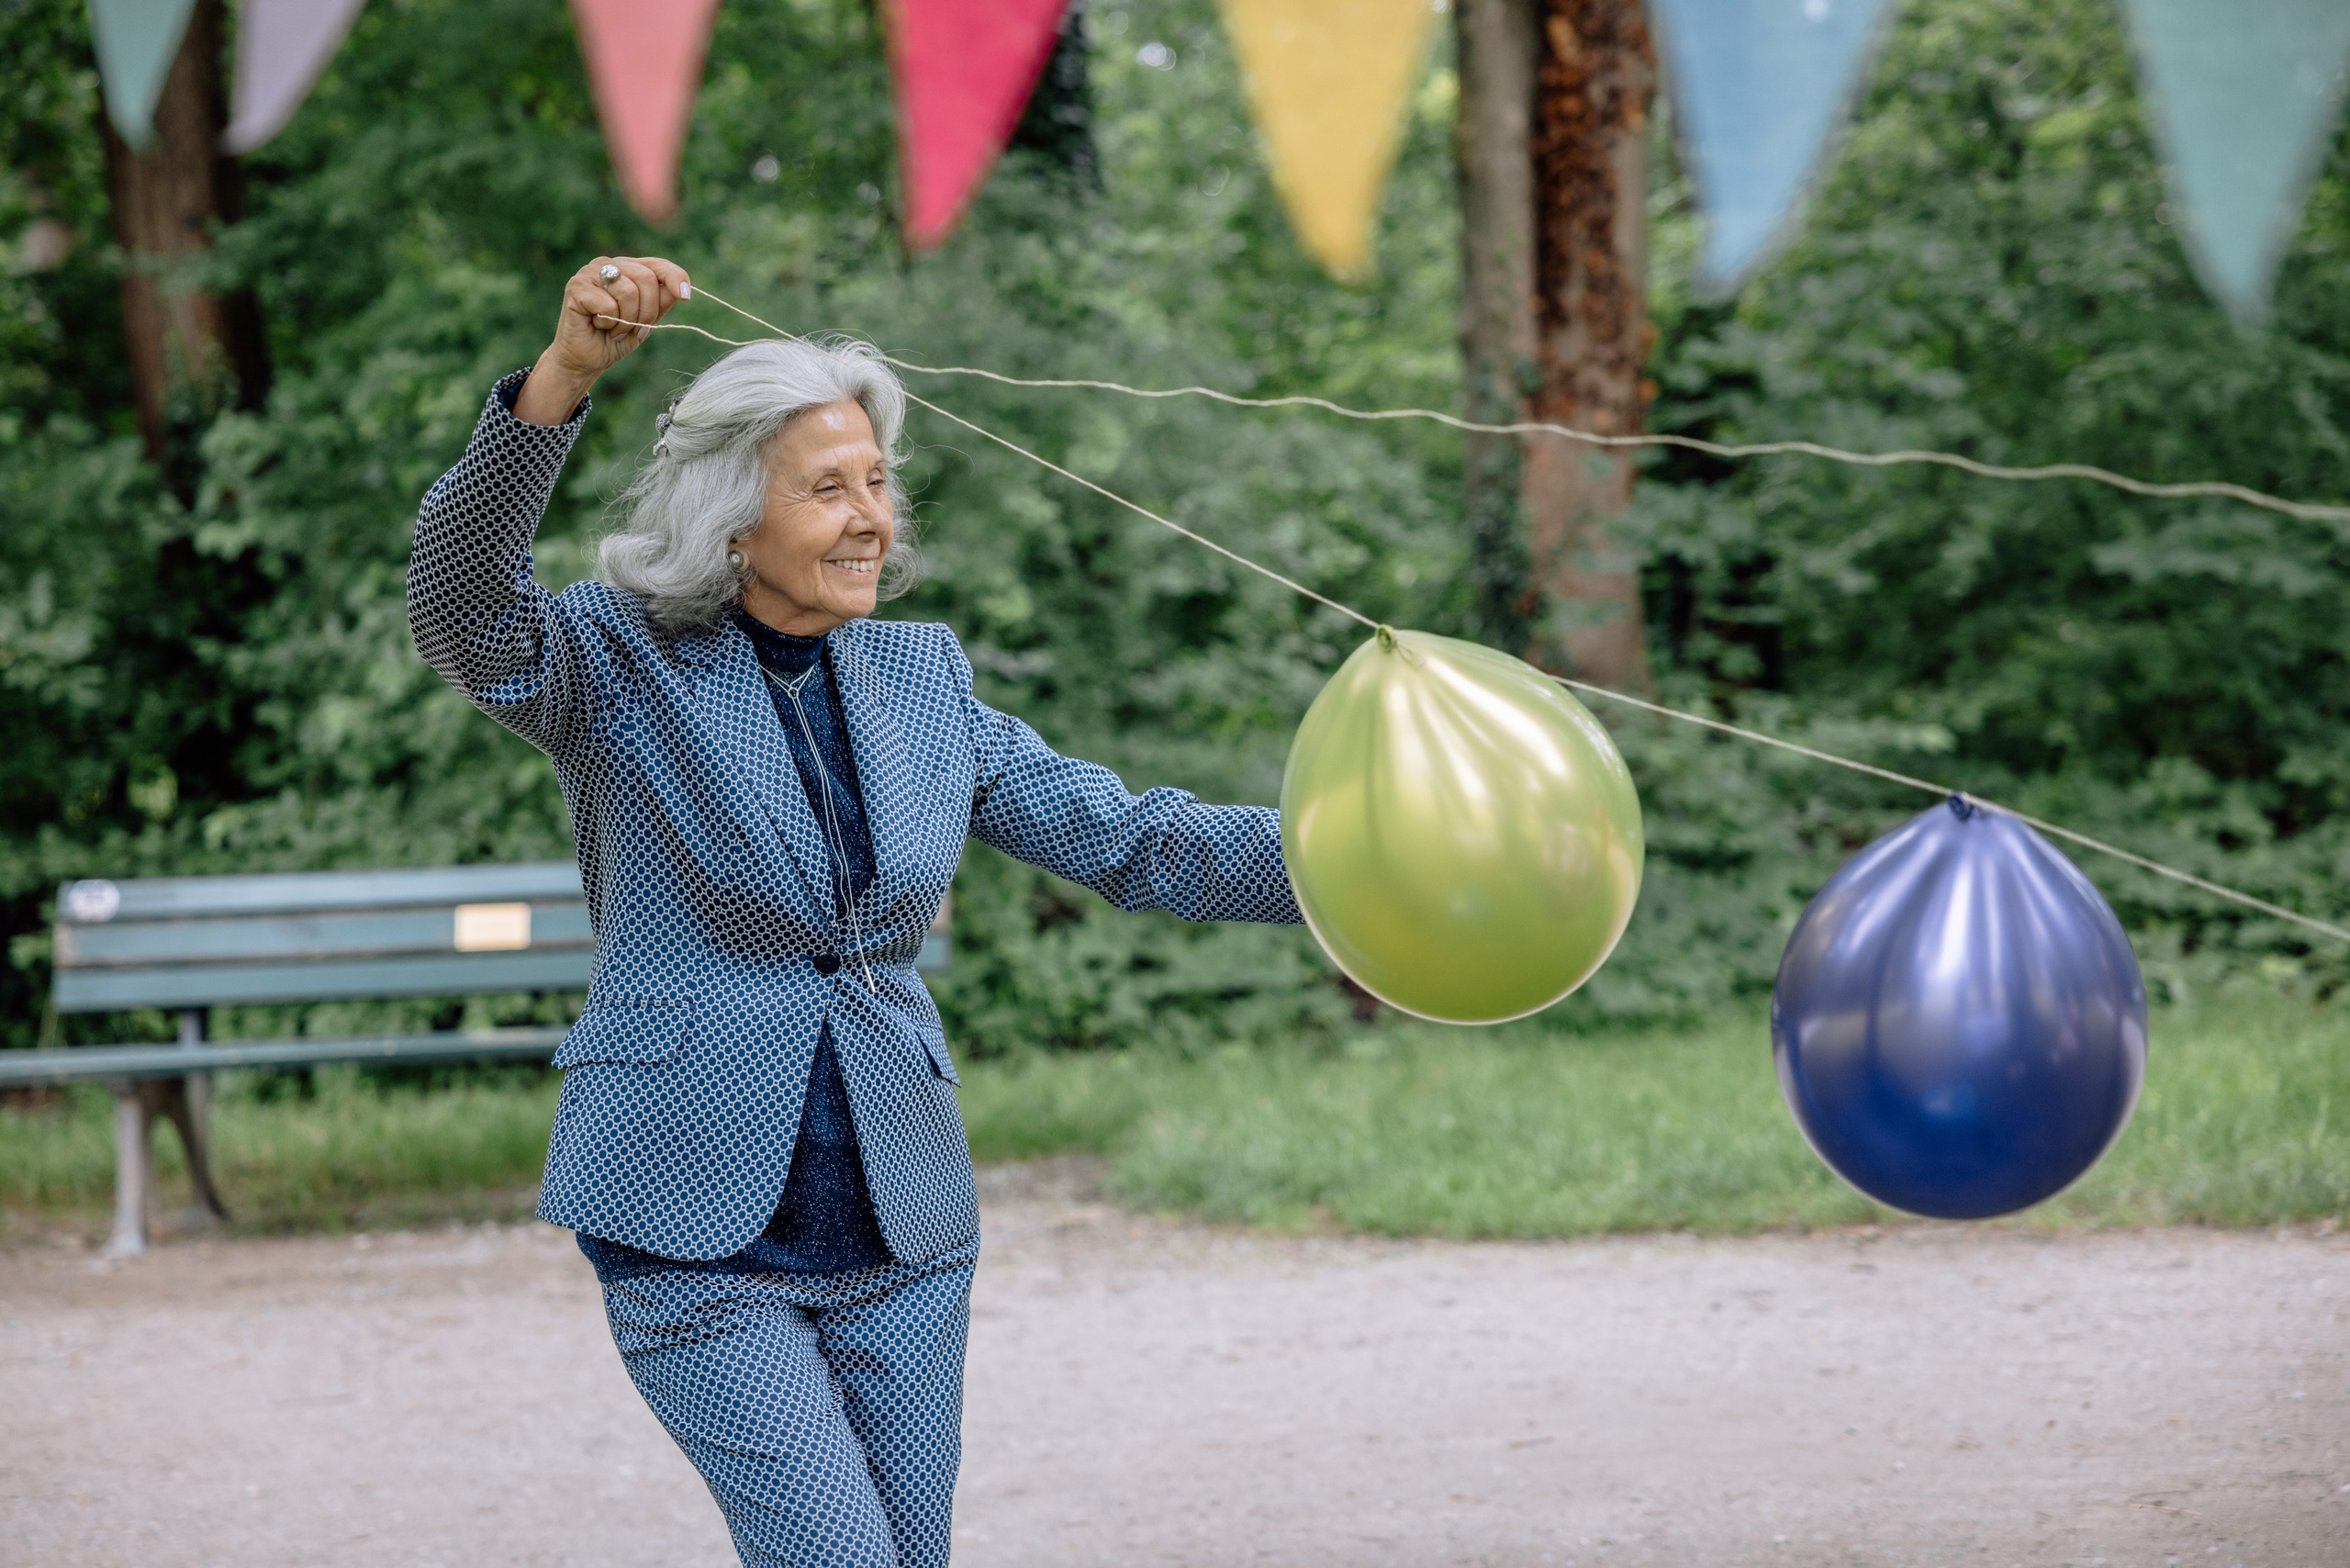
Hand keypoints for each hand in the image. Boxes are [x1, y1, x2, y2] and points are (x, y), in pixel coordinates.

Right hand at [512, 256, 692, 424]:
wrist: (586, 360)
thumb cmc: (616, 337)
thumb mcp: (647, 319)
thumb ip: (662, 301)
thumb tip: (683, 289)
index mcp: (627, 268)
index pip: (658, 265)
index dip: (675, 277)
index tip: (686, 296)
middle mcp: (608, 264)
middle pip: (646, 278)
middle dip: (647, 311)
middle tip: (634, 328)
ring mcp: (590, 273)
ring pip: (628, 291)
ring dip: (626, 320)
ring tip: (614, 327)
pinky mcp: (576, 287)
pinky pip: (608, 304)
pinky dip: (608, 323)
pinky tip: (597, 325)